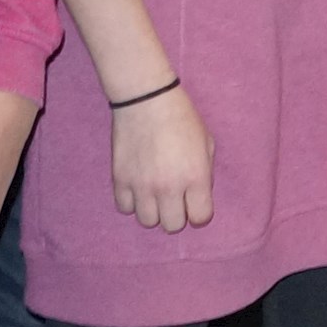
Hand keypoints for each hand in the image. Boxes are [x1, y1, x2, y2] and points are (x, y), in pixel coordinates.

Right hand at [109, 84, 216, 232]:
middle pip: (172, 226)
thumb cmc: (182, 118)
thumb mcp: (206, 143)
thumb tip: (197, 194)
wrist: (146, 101)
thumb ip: (204, 173)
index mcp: (195, 177)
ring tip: (155, 194)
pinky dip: (132, 202)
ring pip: (147, 221)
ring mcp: (142, 186)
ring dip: (153, 211)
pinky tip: (138, 188)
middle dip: (177, 214)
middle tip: (175, 199)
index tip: (195, 204)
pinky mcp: (119, 180)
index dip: (199, 213)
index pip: (199, 218)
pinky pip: (125, 208)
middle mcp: (168, 187)